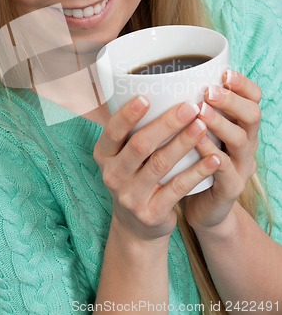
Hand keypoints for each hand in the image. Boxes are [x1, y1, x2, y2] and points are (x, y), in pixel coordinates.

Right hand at [93, 97, 219, 242]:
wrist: (138, 226)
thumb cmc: (135, 176)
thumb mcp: (124, 157)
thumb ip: (134, 131)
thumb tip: (159, 91)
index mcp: (103, 155)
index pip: (112, 131)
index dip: (128, 114)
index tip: (147, 97)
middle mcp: (112, 176)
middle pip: (140, 145)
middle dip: (166, 124)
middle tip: (190, 107)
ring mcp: (130, 197)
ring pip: (160, 164)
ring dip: (183, 143)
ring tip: (203, 125)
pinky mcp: (151, 213)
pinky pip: (177, 188)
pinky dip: (197, 172)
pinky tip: (214, 158)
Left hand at [183, 70, 261, 231]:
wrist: (202, 207)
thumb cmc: (194, 162)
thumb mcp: (197, 133)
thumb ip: (190, 110)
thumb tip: (160, 79)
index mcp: (239, 125)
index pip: (254, 99)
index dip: (243, 84)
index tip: (223, 72)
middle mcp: (245, 143)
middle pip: (252, 115)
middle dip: (231, 100)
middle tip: (208, 91)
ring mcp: (241, 166)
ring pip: (240, 140)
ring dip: (220, 123)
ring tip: (200, 111)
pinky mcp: (231, 188)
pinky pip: (224, 170)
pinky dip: (211, 154)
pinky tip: (196, 143)